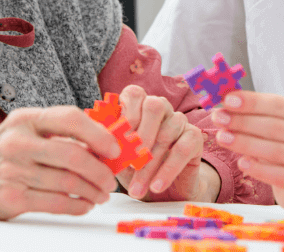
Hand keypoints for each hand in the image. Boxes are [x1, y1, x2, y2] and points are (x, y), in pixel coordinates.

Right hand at [0, 106, 119, 218]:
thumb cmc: (2, 151)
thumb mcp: (23, 129)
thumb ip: (56, 131)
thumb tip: (102, 140)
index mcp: (25, 118)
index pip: (70, 118)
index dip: (97, 133)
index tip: (114, 147)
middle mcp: (18, 141)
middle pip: (72, 154)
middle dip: (100, 169)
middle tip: (111, 178)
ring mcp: (13, 170)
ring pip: (67, 181)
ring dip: (92, 190)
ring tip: (101, 193)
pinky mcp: (10, 198)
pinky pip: (55, 203)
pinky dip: (77, 205)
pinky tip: (84, 204)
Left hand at [116, 84, 211, 201]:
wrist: (163, 189)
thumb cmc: (134, 166)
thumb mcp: (116, 156)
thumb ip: (105, 145)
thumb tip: (90, 144)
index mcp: (138, 103)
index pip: (134, 94)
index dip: (126, 114)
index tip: (117, 141)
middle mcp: (160, 106)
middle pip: (154, 106)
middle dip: (141, 135)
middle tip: (129, 163)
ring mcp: (179, 120)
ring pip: (167, 133)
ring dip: (150, 164)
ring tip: (136, 189)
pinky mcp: (194, 137)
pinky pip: (183, 148)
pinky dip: (168, 169)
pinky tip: (156, 186)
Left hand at [211, 91, 283, 209]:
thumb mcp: (279, 122)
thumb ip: (258, 110)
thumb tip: (226, 100)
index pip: (280, 104)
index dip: (252, 102)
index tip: (227, 100)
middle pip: (277, 127)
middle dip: (243, 122)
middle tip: (218, 118)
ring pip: (276, 151)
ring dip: (245, 143)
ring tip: (222, 138)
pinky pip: (280, 176)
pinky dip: (258, 169)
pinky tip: (241, 162)